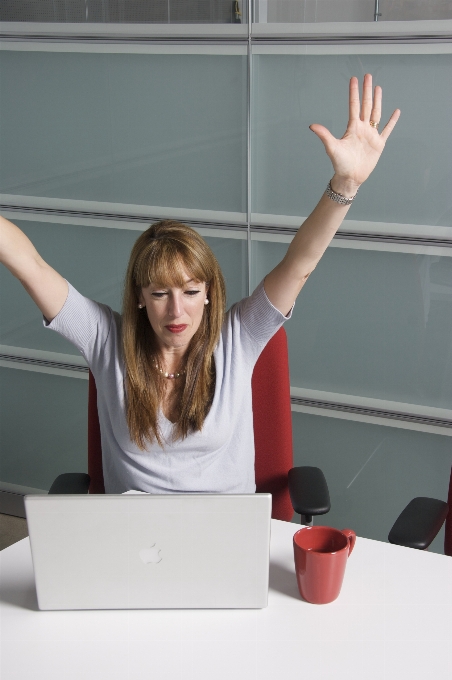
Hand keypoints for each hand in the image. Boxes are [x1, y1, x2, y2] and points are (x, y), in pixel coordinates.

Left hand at [309, 74, 399, 196]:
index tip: (354, 79)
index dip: (354, 93)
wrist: (350, 177)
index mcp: (352, 128)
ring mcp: (371, 135)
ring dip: (378, 101)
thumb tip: (312, 126)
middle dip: (367, 91)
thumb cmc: (340, 164)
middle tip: (368, 76)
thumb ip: (324, 135)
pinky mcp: (379, 144)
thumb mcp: (332, 148)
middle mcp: (362, 128)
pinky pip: (387, 130)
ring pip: (376, 114)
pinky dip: (392, 121)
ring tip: (378, 87)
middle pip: (366, 105)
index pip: (354, 106)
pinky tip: (396, 111)